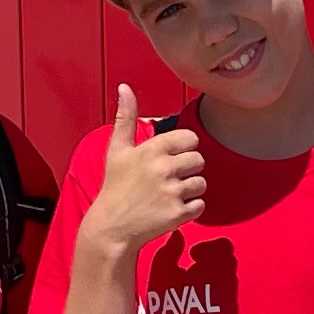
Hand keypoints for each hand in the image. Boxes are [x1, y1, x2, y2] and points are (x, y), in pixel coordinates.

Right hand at [89, 84, 208, 260]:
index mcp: (152, 149)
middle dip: (188, 169)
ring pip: (202, 183)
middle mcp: (164, 168)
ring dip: (190, 190)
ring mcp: (172, 192)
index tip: (171, 158)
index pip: (191, 139)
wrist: (112, 227)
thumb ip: (126, 117)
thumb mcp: (117, 149)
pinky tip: (171, 208)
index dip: (184, 148)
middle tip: (168, 179)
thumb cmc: (115, 186)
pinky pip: (200, 205)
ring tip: (169, 194)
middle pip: (199, 160)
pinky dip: (190, 209)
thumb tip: (125, 87)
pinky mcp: (178, 214)